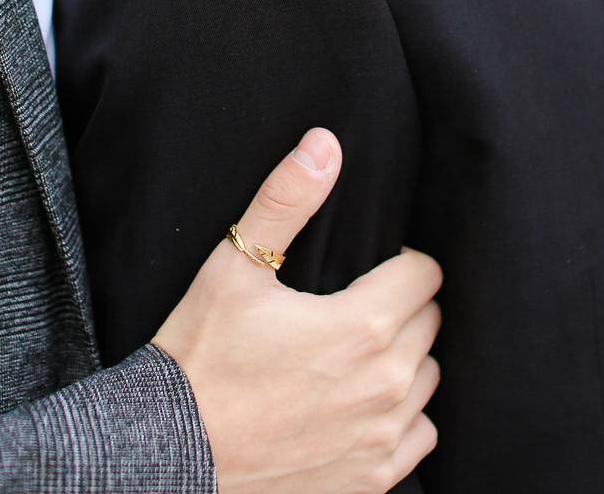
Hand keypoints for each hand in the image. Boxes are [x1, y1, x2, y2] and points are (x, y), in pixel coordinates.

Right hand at [153, 127, 441, 493]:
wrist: (175, 451)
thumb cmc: (202, 354)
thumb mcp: (235, 267)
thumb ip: (286, 200)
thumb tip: (324, 143)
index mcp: (362, 327)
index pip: (425, 275)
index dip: (400, 262)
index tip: (370, 267)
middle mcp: (386, 385)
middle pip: (428, 323)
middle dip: (400, 306)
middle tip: (353, 304)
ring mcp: (382, 438)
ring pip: (427, 378)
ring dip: (403, 359)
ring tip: (355, 350)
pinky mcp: (372, 481)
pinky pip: (419, 436)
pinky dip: (401, 418)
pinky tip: (361, 403)